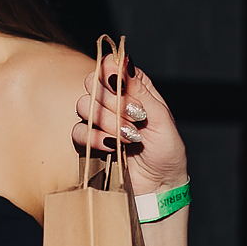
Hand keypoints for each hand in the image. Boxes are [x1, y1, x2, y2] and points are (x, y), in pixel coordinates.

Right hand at [73, 47, 187, 193]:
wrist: (159, 185)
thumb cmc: (167, 151)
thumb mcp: (161, 117)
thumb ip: (140, 90)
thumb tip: (124, 61)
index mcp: (134, 88)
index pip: (110, 66)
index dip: (110, 71)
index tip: (118, 83)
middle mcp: (113, 101)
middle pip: (92, 83)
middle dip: (112, 100)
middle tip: (134, 116)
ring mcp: (99, 121)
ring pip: (84, 106)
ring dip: (107, 121)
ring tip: (130, 136)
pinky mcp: (89, 142)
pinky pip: (78, 131)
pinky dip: (96, 138)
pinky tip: (113, 146)